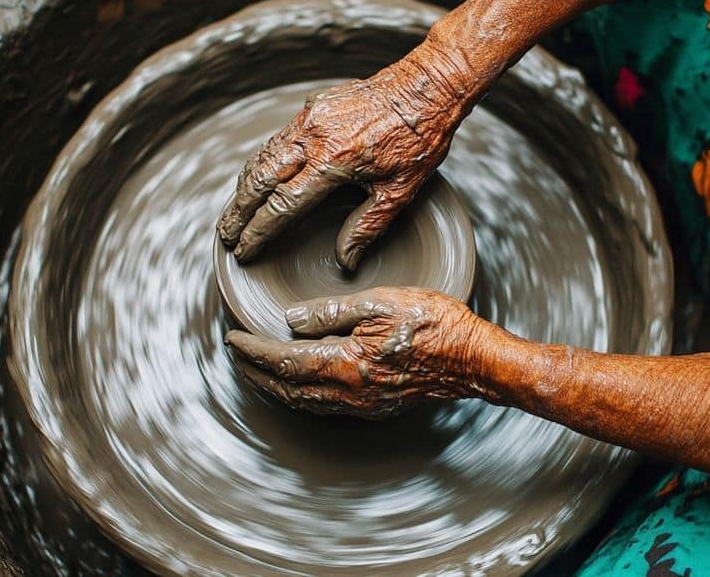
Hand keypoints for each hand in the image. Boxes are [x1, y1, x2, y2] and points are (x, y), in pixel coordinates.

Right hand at [217, 51, 468, 269]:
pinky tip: (259, 178)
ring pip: (263, 156)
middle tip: (226, 235)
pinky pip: (278, 139)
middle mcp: (313, 138)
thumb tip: (345, 261)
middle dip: (238, 211)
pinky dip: (262, 162)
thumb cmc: (419, 138)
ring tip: (235, 211)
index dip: (259, 232)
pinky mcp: (313, 106)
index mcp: (333, 162)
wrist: (427, 85)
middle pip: (259, 180)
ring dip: (245, 186)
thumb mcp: (399, 191)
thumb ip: (366, 227)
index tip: (244, 250)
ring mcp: (310, 118)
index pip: (282, 206)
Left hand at [225, 287, 492, 417]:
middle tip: (235, 357)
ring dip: (274, 388)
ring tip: (255, 372)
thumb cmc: (437, 325)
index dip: (253, 351)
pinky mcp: (376, 407)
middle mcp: (349, 392)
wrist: (476, 360)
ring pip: (303, 402)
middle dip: (255, 373)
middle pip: (286, 388)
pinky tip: (298, 386)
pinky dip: (300, 396)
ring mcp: (363, 404)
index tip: (233, 338)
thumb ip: (333, 311)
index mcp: (346, 363)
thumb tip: (292, 320)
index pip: (283, 360)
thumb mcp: (383, 301)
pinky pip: (324, 407)